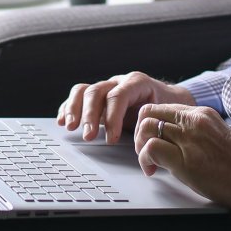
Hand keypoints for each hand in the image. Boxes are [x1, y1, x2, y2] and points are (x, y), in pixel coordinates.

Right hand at [54, 71, 194, 144]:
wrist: (168, 98)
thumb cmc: (166, 109)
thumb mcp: (163, 116)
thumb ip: (151, 128)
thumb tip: (143, 149)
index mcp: (137, 83)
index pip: (118, 96)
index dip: (112, 118)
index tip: (111, 139)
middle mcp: (118, 82)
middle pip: (97, 91)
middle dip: (90, 115)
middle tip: (88, 136)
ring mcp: (106, 86)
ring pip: (83, 90)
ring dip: (74, 109)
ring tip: (70, 127)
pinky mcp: (98, 96)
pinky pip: (78, 96)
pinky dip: (68, 107)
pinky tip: (62, 120)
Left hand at [134, 104, 230, 214]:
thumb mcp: (212, 135)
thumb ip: (191, 130)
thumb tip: (167, 135)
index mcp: (201, 113)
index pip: (163, 108)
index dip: (150, 123)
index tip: (152, 139)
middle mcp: (194, 120)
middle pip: (149, 112)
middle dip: (139, 132)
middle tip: (144, 149)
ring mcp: (190, 138)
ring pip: (147, 127)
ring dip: (140, 146)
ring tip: (149, 161)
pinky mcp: (185, 159)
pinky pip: (151, 149)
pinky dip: (145, 160)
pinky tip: (152, 170)